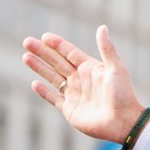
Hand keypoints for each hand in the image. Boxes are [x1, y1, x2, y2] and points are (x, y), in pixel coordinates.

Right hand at [22, 26, 145, 144]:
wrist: (124, 122)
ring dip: (39, 68)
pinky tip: (34, 84)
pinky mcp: (70, 110)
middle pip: (58, 63)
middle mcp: (81, 80)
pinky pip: (54, 99)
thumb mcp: (116, 69)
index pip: (70, 53)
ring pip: (53, 78)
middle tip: (27, 42)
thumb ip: (107, 49)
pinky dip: (44, 92)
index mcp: (91, 69)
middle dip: (42, 53)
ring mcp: (75, 95)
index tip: (44, 36)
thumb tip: (102, 27)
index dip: (58, 45)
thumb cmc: (123, 95)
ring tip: (26, 57)